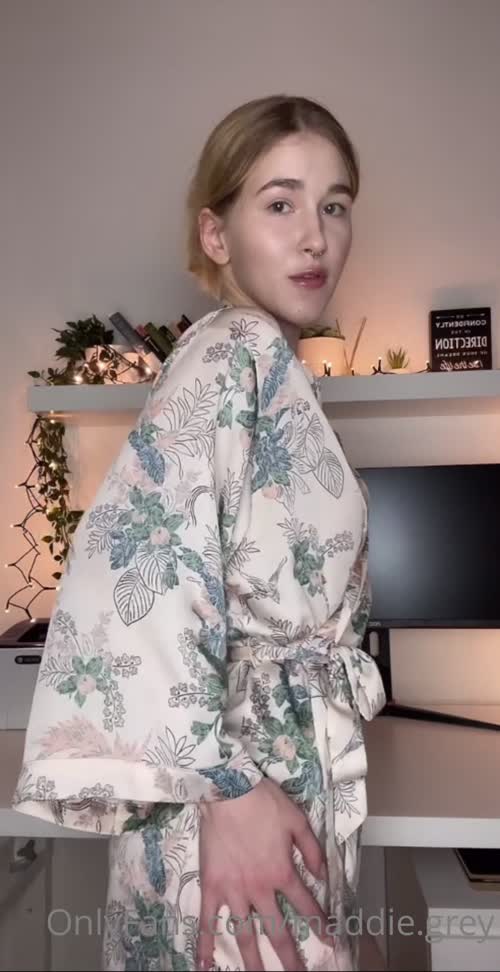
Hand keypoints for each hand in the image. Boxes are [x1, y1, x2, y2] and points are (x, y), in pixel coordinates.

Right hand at [197, 777, 329, 970]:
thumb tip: (324, 876)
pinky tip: (206, 967)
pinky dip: (205, 945)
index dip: (321, 925)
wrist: (227, 789)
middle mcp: (260, 889)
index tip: (331, 942)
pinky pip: (207, 921)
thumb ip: (312, 851)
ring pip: (244, 934)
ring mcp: (233, 891)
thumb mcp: (297, 821)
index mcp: (282, 873)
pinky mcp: (211, 887)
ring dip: (253, 962)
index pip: (307, 906)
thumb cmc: (263, 802)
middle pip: (277, 931)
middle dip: (290, 959)